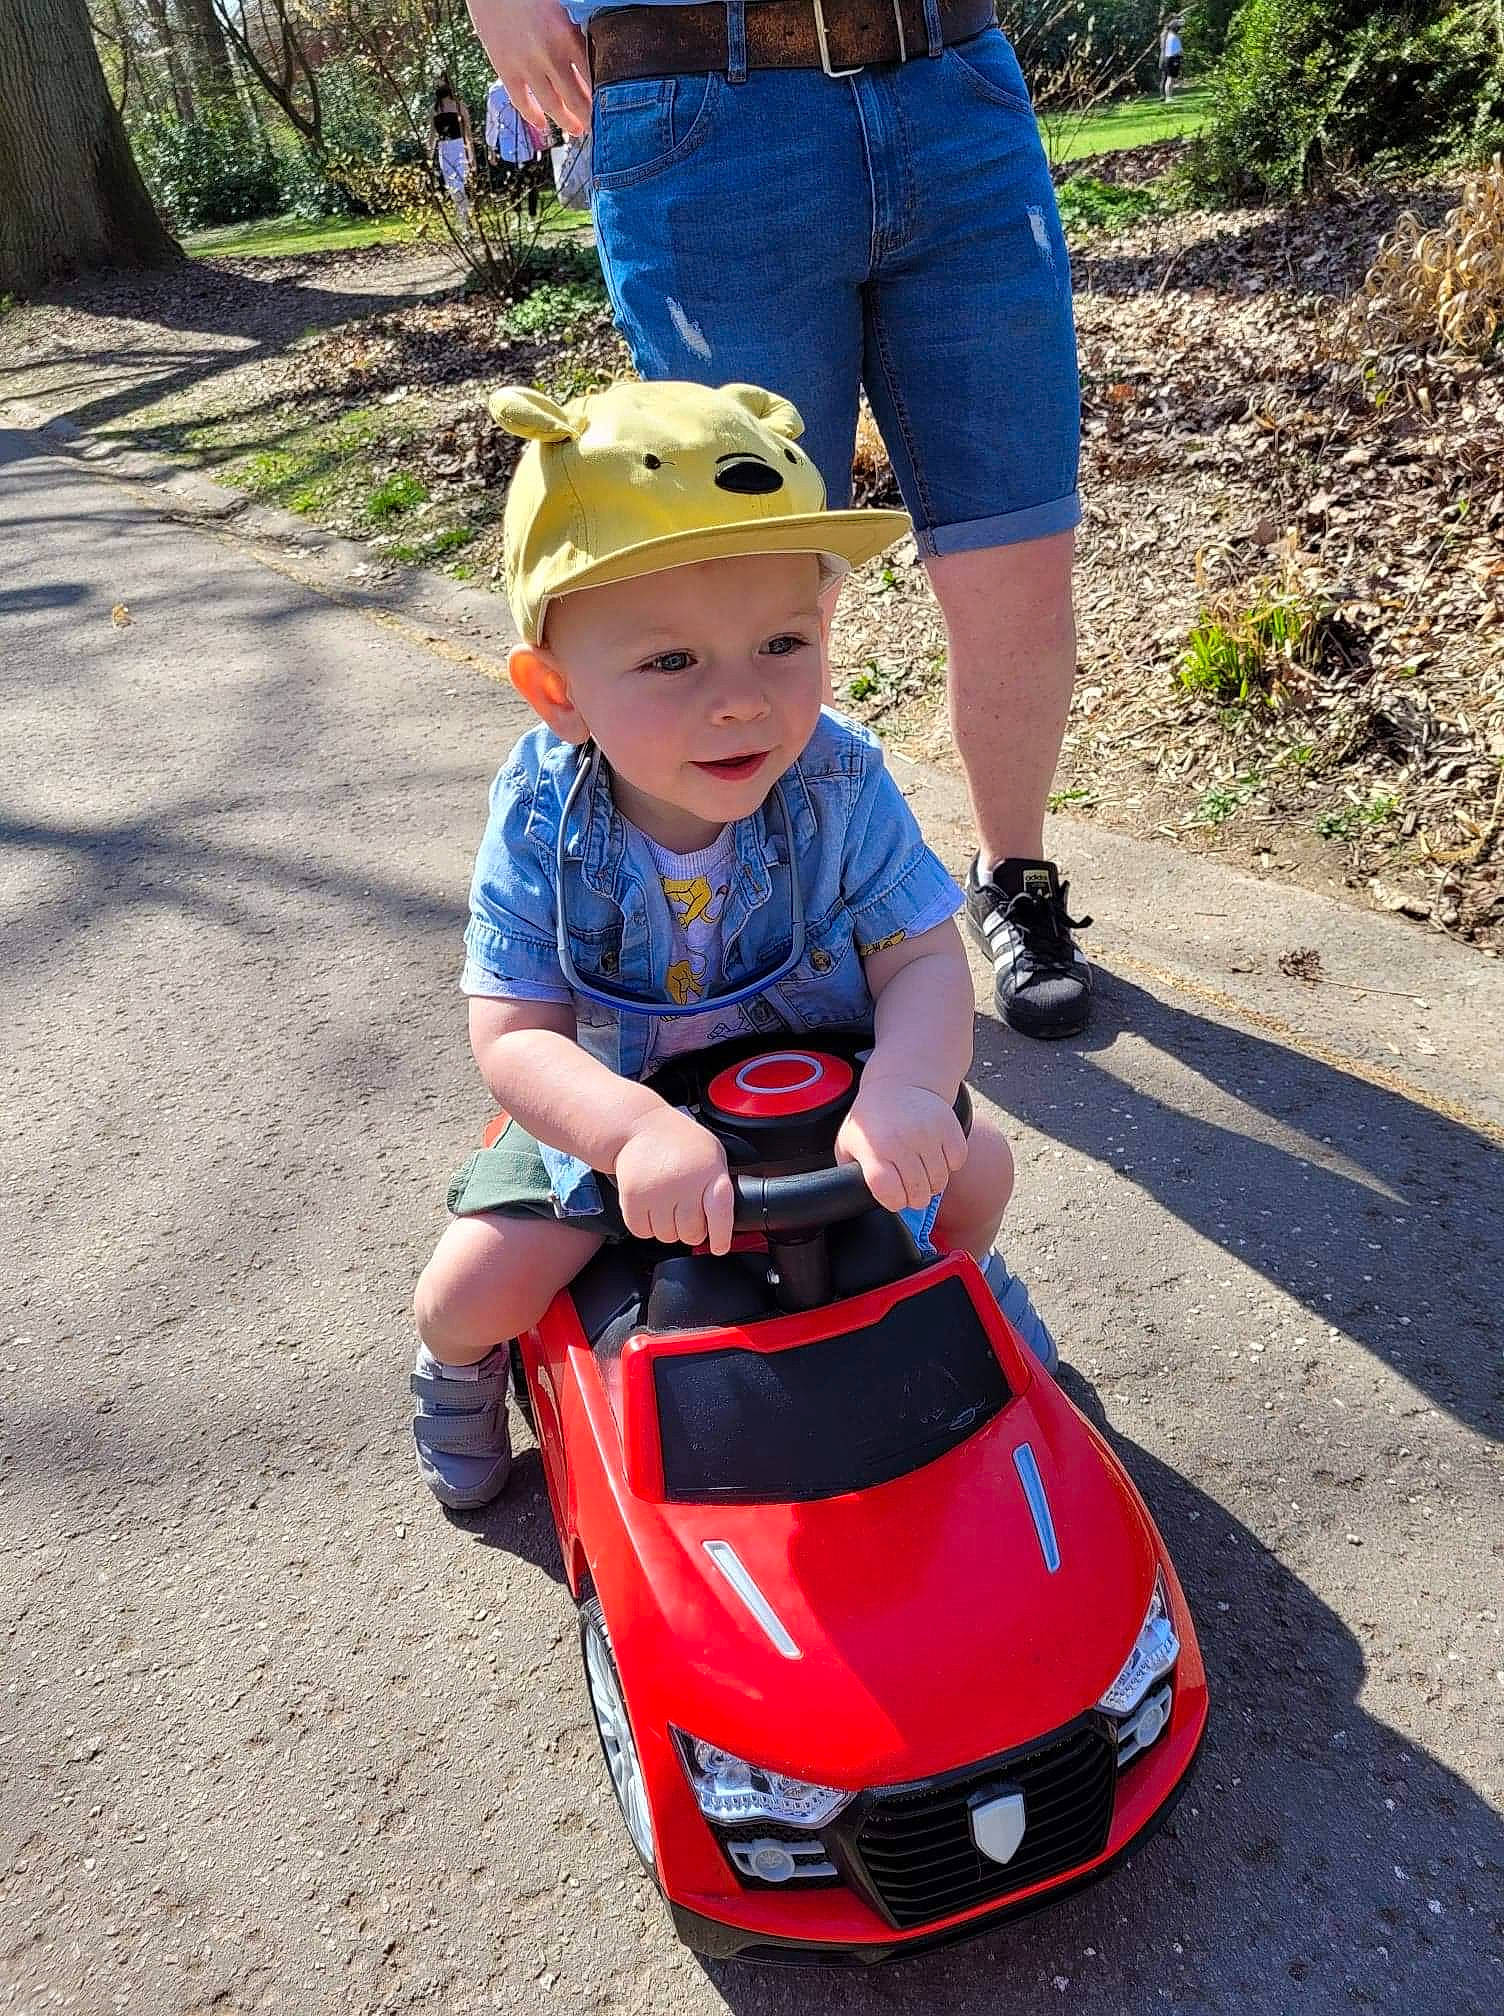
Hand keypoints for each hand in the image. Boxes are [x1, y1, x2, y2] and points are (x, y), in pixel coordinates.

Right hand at [466, 0, 591, 135]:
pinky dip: (533, 117)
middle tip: (596, 124)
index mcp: (568, 35)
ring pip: (553, 105)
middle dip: (589, 115)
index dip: (603, 96)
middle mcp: (550, 55)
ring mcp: (527, 65)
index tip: (608, 106)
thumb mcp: (560, 9)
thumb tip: (587, 62)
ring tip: (576, 129)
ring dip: (567, 121)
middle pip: (577, 98)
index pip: (594, 77)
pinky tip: (542, 124)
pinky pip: (522, 102)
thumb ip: (573, 34)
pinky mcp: (505, 69)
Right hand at [614, 1108, 734, 1252]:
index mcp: (708, 1171)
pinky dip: (645, 1225)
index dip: (721, 1235)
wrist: (637, 1126)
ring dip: (667, 1228)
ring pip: (667, 1236)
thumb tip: (725, 1221)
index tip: (719, 1247)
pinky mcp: (633, 1197)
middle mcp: (683, 1182)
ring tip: (665, 1203)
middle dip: (691, 1230)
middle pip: (691, 1233)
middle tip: (685, 1211)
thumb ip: (720, 1184)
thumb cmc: (678, 1142)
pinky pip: (642, 1231)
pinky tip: (649, 1205)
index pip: (720, 1212)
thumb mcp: (711, 1154)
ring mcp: (657, 1191)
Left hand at [835, 1082, 966, 1214]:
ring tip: (923, 1174)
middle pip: (917, 1191)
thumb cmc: (872, 1121)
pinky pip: (957, 1162)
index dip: (894, 1202)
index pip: (889, 1192)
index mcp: (874, 1148)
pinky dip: (949, 1165)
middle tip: (911, 1192)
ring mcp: (927, 1133)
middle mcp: (901, 1140)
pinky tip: (936, 1157)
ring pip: (939, 1180)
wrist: (898, 1084)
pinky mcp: (948, 1127)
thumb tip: (854, 1197)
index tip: (894, 1199)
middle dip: (915, 1199)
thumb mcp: (848, 1143)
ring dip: (933, 1184)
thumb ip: (849, 1172)